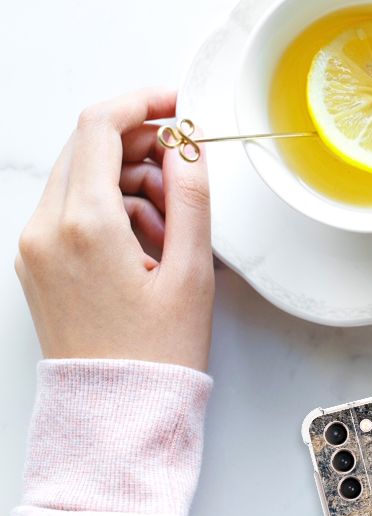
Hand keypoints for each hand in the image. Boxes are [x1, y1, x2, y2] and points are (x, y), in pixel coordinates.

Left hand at [15, 88, 213, 371]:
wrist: (117, 411)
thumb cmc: (156, 354)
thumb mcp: (191, 272)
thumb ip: (191, 198)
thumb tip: (188, 147)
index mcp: (85, 225)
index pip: (101, 127)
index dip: (143, 103)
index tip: (177, 105)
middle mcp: (47, 229)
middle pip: (88, 147)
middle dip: (141, 147)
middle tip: (185, 174)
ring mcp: (35, 246)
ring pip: (82, 178)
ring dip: (129, 182)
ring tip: (173, 228)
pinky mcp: (37, 262)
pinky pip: (72, 210)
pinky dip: (110, 209)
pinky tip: (147, 245)